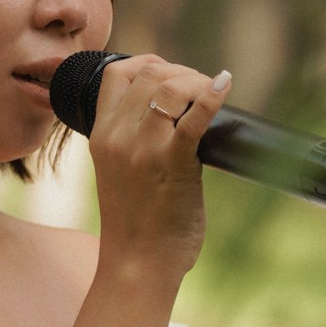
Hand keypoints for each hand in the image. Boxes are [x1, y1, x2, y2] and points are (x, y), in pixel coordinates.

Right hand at [88, 55, 232, 277]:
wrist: (137, 264)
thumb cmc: (136, 225)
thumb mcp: (119, 172)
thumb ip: (133, 143)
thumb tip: (170, 119)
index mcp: (100, 136)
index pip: (117, 73)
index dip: (147, 63)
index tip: (171, 74)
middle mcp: (118, 136)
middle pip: (148, 72)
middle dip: (180, 71)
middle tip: (200, 87)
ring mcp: (143, 148)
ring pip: (169, 85)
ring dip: (196, 81)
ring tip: (211, 91)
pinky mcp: (173, 162)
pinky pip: (195, 116)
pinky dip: (213, 94)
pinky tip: (224, 84)